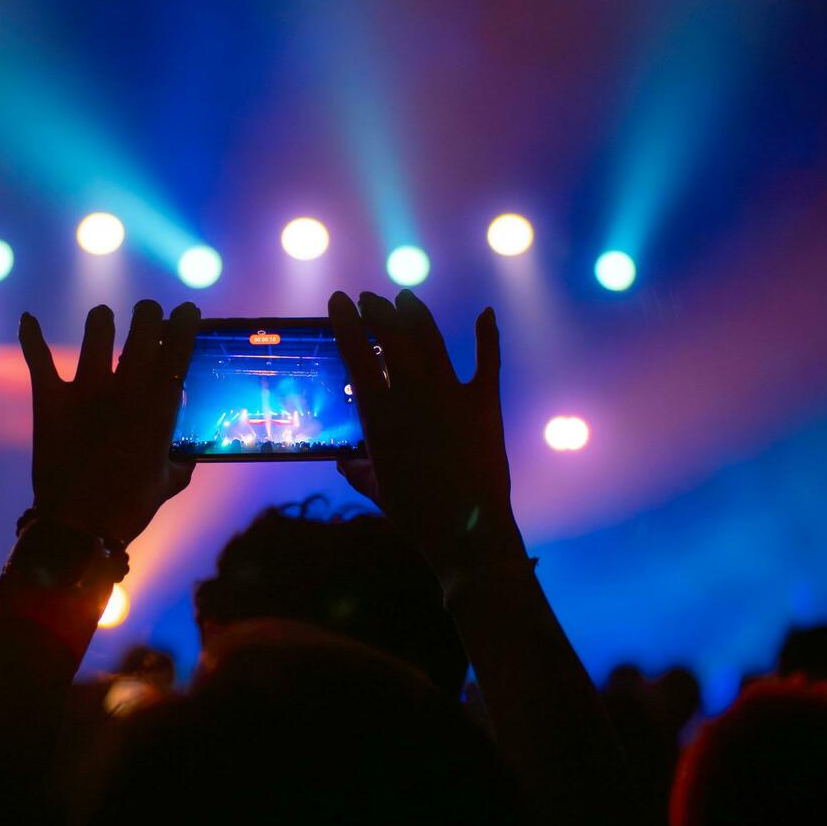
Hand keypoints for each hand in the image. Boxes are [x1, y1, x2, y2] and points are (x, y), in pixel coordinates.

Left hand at [18, 300, 199, 545]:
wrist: (79, 526)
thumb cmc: (130, 507)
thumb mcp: (168, 483)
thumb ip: (180, 463)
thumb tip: (188, 456)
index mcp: (159, 406)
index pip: (177, 347)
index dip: (183, 322)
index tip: (185, 312)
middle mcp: (126, 388)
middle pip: (142, 327)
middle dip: (147, 316)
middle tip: (147, 318)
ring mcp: (87, 390)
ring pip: (97, 331)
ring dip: (102, 322)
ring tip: (104, 320)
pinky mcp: (51, 400)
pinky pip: (38, 358)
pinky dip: (30, 335)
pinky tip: (27, 319)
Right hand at [329, 289, 525, 570]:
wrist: (465, 528)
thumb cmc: (416, 514)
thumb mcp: (380, 491)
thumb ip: (360, 473)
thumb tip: (346, 466)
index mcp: (379, 415)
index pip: (357, 355)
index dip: (346, 324)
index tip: (339, 303)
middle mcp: (412, 394)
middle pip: (393, 336)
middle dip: (378, 310)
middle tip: (370, 299)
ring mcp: (450, 394)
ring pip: (430, 339)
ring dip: (416, 313)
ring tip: (406, 297)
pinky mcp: (484, 402)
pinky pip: (487, 361)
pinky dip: (487, 336)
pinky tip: (486, 315)